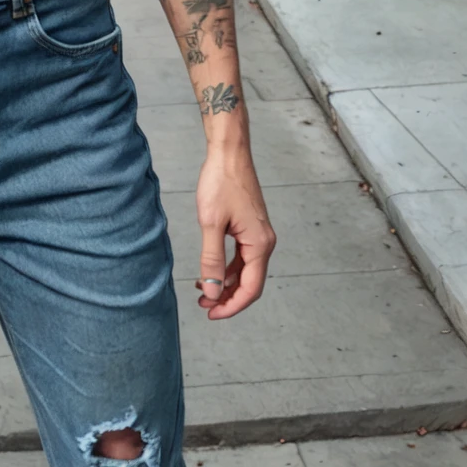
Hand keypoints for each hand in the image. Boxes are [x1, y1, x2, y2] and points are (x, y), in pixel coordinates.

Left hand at [194, 147, 275, 319]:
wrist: (229, 153)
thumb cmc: (220, 182)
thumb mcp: (211, 223)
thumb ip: (211, 259)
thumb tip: (211, 290)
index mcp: (260, 244)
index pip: (250, 289)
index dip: (231, 306)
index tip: (210, 313)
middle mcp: (265, 242)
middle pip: (250, 283)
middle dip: (228, 298)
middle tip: (204, 306)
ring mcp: (259, 234)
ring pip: (245, 271)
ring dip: (225, 284)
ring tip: (202, 291)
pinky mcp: (251, 227)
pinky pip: (242, 256)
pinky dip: (227, 268)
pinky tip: (209, 271)